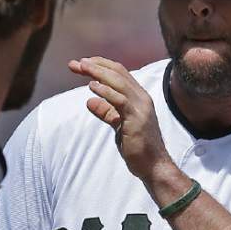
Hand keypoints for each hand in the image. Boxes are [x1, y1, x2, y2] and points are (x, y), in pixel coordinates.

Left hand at [69, 56, 173, 184]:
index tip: (82, 65)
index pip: (119, 73)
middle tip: (77, 63)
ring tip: (82, 67)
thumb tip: (90, 101)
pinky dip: (106, 92)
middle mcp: (141, 98)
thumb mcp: (118, 125)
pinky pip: (120, 100)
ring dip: (98, 73)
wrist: (153, 165)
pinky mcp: (136, 118)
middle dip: (96, 65)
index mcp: (138, 97)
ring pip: (119, 82)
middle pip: (117, 73)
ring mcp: (140, 107)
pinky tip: (92, 87)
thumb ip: (107, 112)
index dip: (100, 66)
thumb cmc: (137, 147)